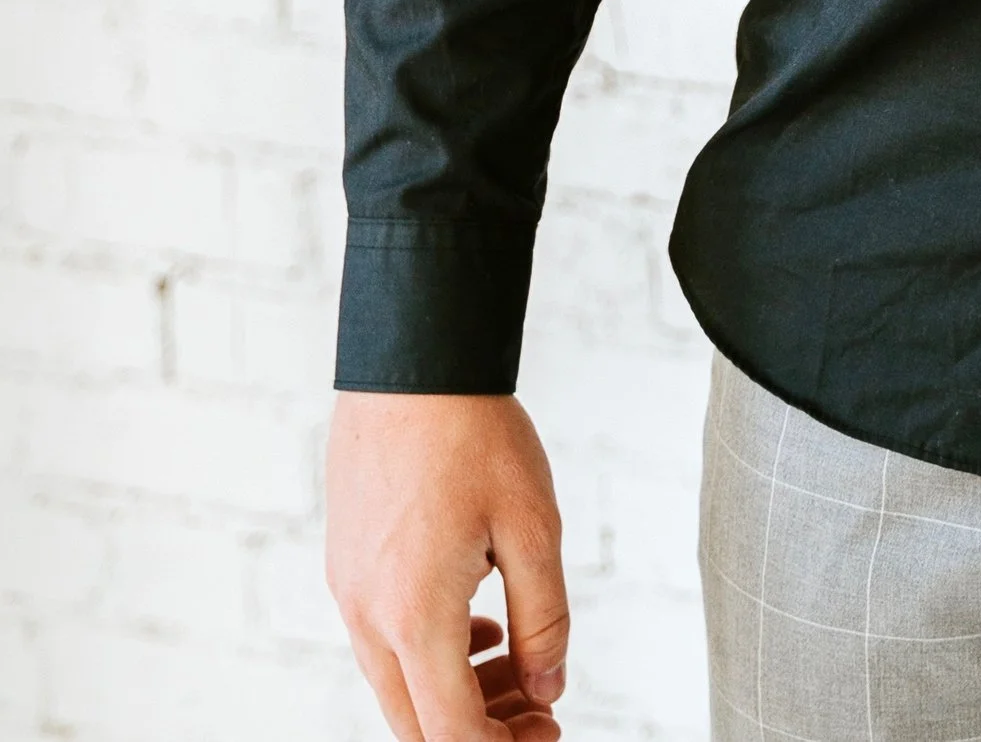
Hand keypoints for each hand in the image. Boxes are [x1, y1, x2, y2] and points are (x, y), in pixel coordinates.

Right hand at [326, 393, 568, 741]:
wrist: (413, 361)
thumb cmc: (475, 435)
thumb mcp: (534, 527)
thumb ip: (545, 620)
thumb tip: (548, 688)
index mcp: (414, 617)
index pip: (452, 735)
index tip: (549, 730)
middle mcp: (368, 616)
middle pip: (416, 725)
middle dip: (480, 732)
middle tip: (539, 712)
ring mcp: (349, 591)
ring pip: (397, 684)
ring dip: (456, 694)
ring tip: (517, 666)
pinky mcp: (346, 565)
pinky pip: (382, 641)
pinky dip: (430, 655)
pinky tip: (478, 625)